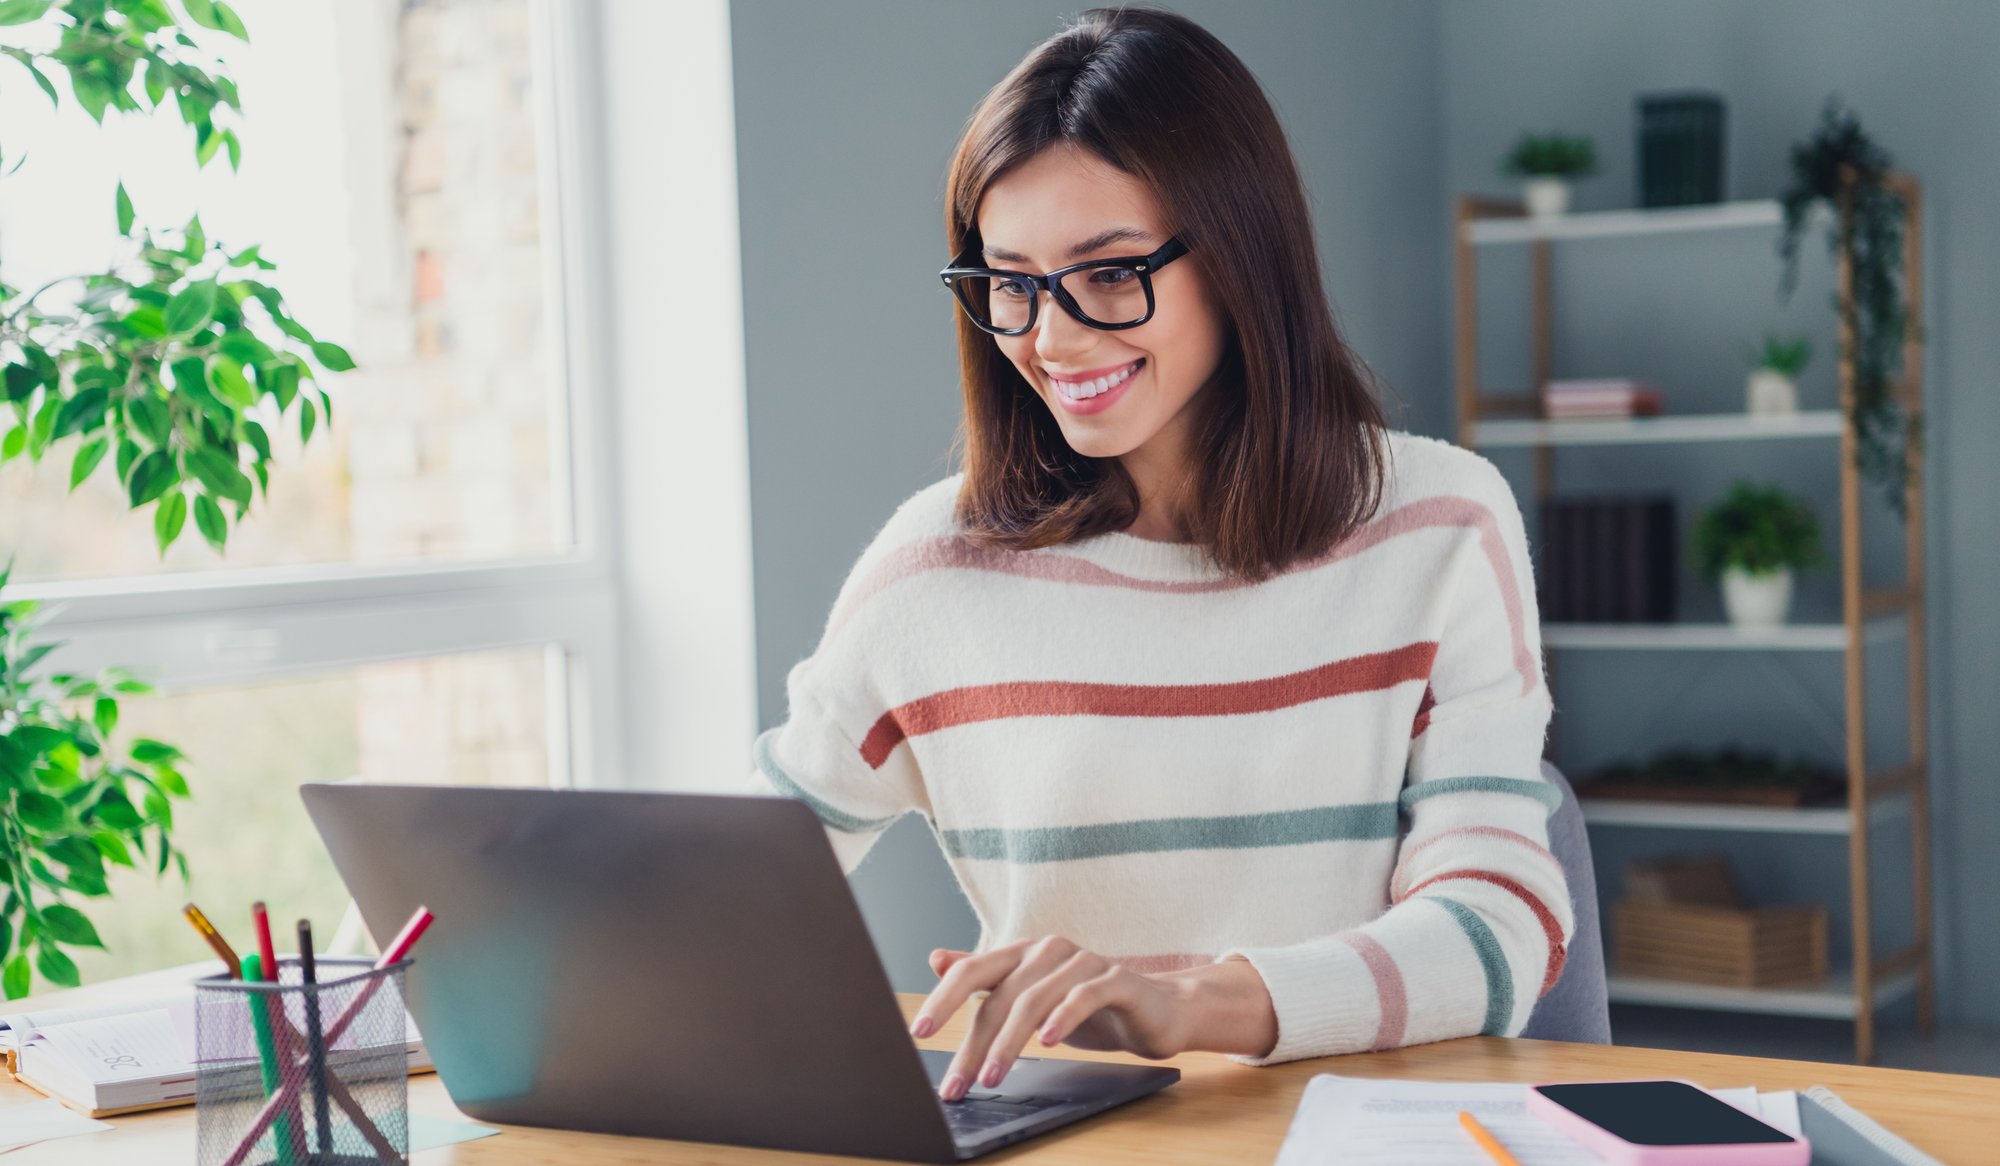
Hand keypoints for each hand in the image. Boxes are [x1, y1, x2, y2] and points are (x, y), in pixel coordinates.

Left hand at [904, 935, 1195, 1100]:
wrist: (1157, 1010)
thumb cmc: (1088, 1006)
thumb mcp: (1030, 995)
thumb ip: (986, 978)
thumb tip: (937, 958)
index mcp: (1022, 954)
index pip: (972, 972)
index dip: (943, 1001)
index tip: (919, 1033)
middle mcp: (1047, 951)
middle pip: (1000, 994)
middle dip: (975, 1043)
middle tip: (957, 1082)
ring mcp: (1082, 962)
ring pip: (1035, 999)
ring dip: (1010, 1043)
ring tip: (993, 1077)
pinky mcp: (1116, 978)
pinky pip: (1084, 996)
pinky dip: (1062, 1019)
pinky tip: (1048, 1042)